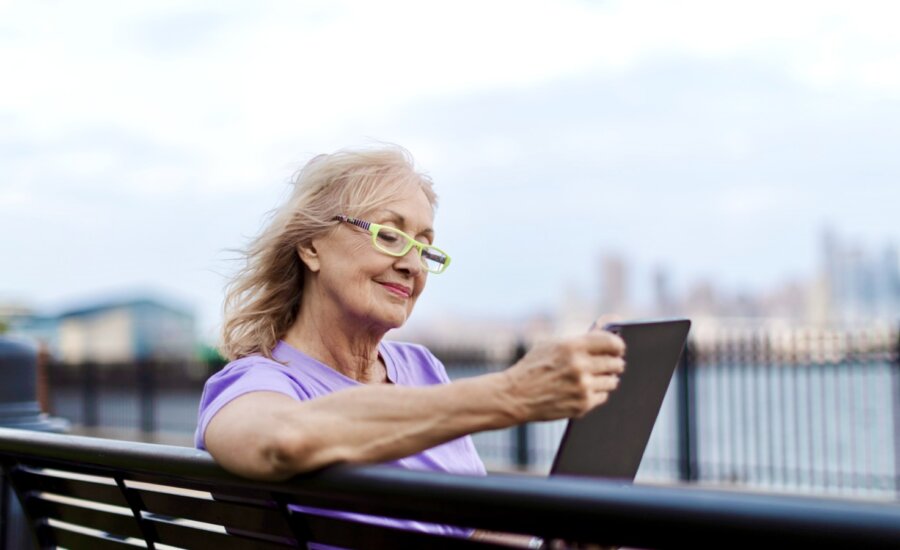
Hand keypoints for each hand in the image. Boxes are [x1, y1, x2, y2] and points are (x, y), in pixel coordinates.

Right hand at [501, 322, 625, 422]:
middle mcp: (580, 366)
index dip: (618, 345)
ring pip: (612, 381)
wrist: (515, 395)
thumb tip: (608, 324)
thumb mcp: (552, 344)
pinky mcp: (582, 405)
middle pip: (616, 363)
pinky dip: (596, 393)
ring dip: (605, 378)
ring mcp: (582, 387)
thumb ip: (582, 336)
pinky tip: (582, 389)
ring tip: (592, 377)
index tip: (618, 348)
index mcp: (572, 346)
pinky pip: (603, 396)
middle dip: (613, 363)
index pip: (612, 342)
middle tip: (606, 363)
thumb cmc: (534, 366)